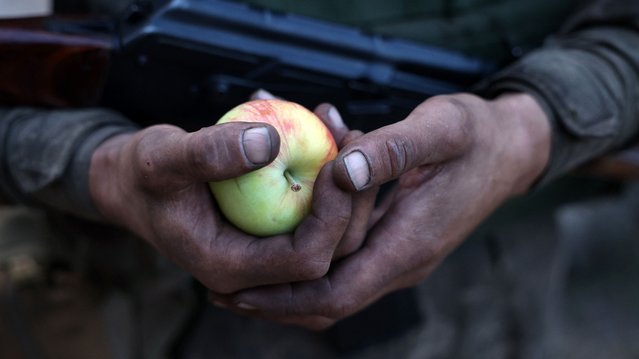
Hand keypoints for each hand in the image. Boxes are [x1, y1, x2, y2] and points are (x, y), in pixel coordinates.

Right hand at [88, 116, 355, 293]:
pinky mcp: (269, 231)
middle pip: (329, 252)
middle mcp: (253, 270)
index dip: (332, 217)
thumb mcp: (164, 156)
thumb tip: (270, 141)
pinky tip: (325, 133)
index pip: (304, 259)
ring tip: (345, 129)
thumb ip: (209, 152)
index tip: (338, 164)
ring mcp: (263, 252)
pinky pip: (311, 212)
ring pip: (327, 233)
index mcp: (229, 267)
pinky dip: (324, 177)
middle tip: (357, 139)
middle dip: (353, 199)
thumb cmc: (142, 173)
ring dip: (345, 184)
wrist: (132, 183)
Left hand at [210, 93, 550, 327]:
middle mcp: (402, 261)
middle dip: (275, 302)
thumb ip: (392, 150)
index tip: (237, 292)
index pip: (338, 294)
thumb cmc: (476, 136)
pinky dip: (311, 257)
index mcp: (409, 244)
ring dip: (288, 283)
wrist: (511, 149)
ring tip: (239, 273)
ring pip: (334, 287)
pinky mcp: (396, 242)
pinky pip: (346, 263)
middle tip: (221, 290)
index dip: (284, 299)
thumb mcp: (440, 128)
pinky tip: (285, 236)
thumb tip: (340, 169)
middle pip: (329, 303)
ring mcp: (400, 255)